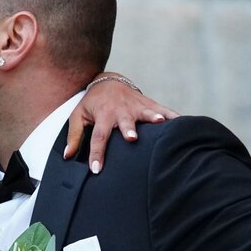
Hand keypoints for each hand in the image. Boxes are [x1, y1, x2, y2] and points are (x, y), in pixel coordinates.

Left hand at [63, 78, 178, 172]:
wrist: (108, 81)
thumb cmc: (92, 104)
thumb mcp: (78, 116)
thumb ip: (74, 136)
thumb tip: (68, 156)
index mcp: (102, 115)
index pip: (98, 137)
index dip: (97, 153)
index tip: (96, 169)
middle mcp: (120, 110)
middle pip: (124, 121)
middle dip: (128, 129)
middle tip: (132, 138)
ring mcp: (136, 105)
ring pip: (145, 112)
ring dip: (152, 117)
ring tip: (160, 123)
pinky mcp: (148, 103)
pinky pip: (162, 109)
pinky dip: (172, 115)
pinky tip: (183, 122)